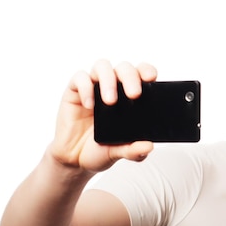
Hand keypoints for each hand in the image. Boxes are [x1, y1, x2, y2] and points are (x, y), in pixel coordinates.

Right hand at [49, 59, 156, 173]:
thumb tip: (149, 146)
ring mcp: (94, 87)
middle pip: (124, 68)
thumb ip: (134, 150)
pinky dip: (85, 88)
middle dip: (130, 77)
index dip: (147, 71)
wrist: (75, 158)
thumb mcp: (120, 152)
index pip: (141, 74)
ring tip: (110, 102)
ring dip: (108, 80)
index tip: (151, 79)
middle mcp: (113, 87)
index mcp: (130, 97)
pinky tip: (89, 105)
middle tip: (134, 95)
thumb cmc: (101, 149)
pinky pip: (79, 79)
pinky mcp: (75, 91)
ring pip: (102, 66)